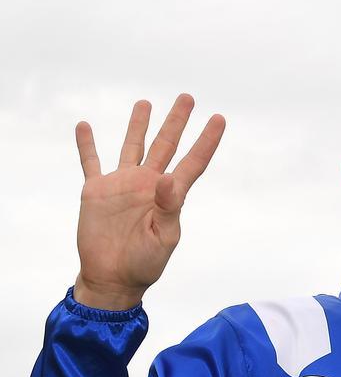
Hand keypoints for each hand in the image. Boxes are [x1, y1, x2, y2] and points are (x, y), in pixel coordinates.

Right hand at [74, 94, 225, 309]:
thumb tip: (166, 179)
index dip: (207, 141)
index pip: (193, 161)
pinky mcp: (97, 191)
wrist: (113, 278)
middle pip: (166, 145)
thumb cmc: (145, 263)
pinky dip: (87, 145)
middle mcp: (148, 183)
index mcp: (170, 195)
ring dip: (138, 125)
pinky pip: (91, 162)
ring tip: (145, 103)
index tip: (219, 119)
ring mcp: (123, 185)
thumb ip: (167, 208)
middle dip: (177, 122)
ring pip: (133, 146)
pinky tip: (84, 126)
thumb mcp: (163, 238)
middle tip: (188, 98)